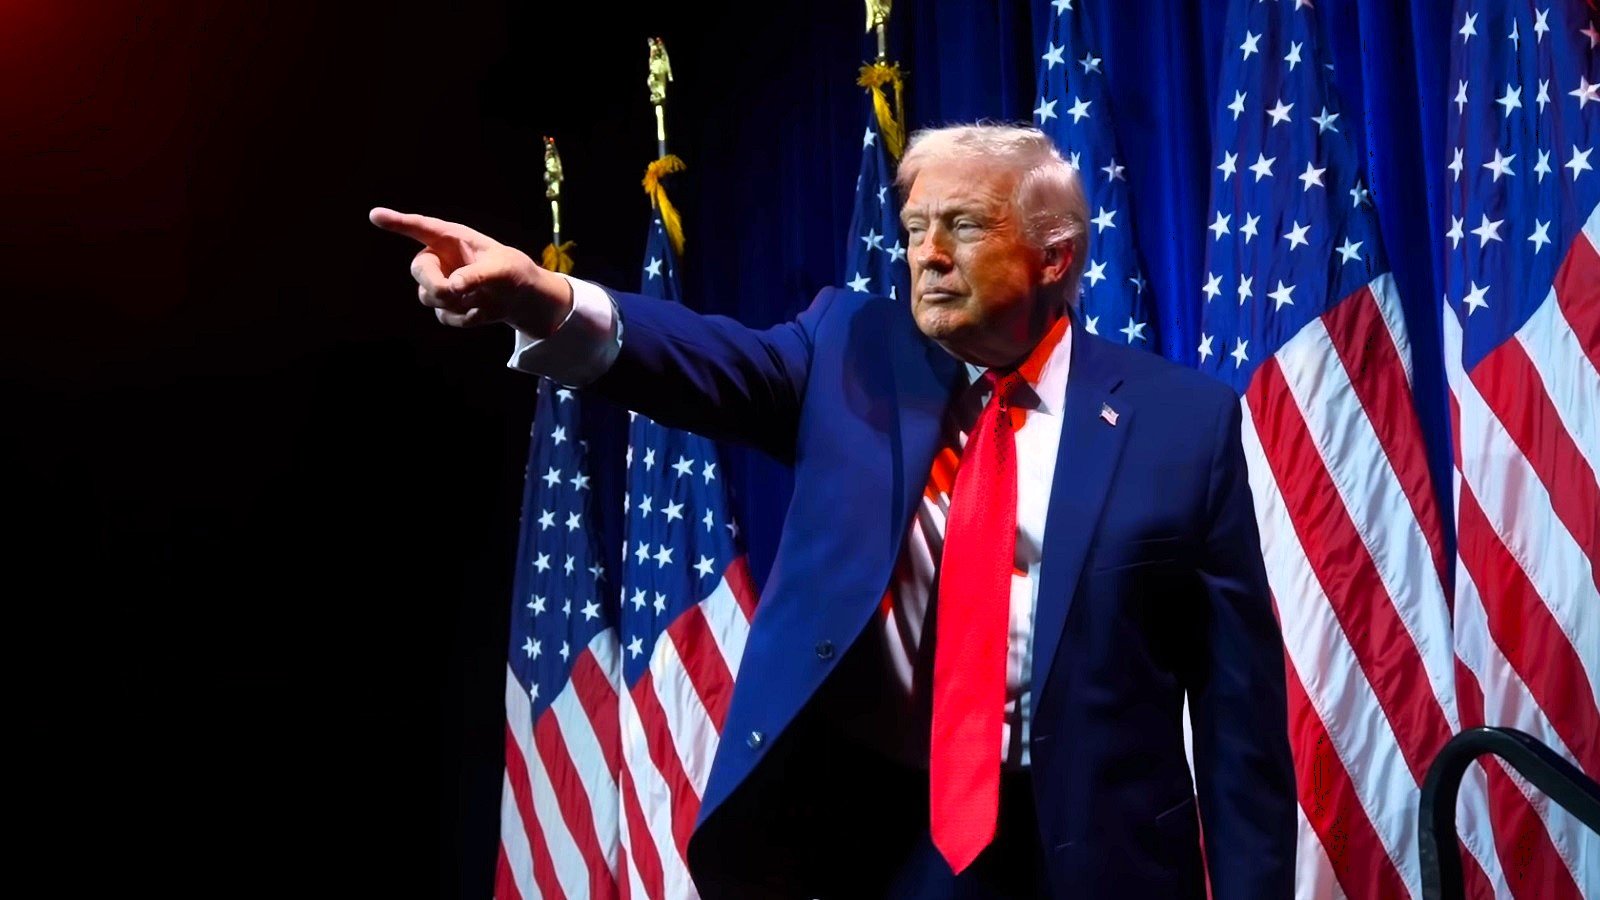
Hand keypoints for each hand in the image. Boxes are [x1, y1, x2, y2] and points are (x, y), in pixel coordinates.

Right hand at [369, 207, 572, 334]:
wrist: (519, 297)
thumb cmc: (512, 272)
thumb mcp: (502, 270)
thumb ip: (477, 275)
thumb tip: (452, 287)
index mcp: (451, 238)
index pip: (420, 227)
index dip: (397, 222)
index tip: (375, 215)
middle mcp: (440, 258)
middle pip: (419, 270)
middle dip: (435, 285)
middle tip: (454, 292)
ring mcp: (439, 282)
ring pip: (428, 296)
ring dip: (455, 303)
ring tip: (480, 298)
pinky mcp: (445, 304)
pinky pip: (443, 315)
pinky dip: (463, 318)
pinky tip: (480, 312)